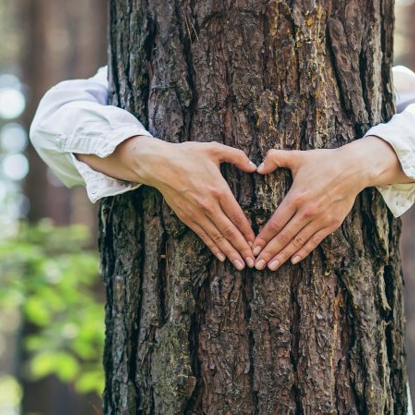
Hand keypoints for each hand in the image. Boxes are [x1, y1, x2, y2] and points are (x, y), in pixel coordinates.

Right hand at [84, 137, 257, 269]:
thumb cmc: (187, 154)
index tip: (256, 243)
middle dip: (242, 249)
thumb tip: (254, 166)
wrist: (158, 164)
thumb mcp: (214, 149)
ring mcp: (196, 213)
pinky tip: (221, 256)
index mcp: (218, 189)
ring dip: (229, 253)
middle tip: (252, 262)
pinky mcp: (186, 217)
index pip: (237, 216)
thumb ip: (237, 156)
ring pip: (216, 237)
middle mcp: (208, 205)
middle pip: (228, 231)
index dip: (247, 232)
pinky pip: (202, 235)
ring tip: (240, 265)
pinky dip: (213, 247)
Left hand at [251, 137, 401, 269]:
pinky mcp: (332, 223)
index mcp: (296, 197)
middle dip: (269, 252)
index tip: (253, 248)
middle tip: (256, 265)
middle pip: (284, 237)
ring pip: (298, 242)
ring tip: (270, 267)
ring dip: (283, 256)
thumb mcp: (298, 156)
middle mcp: (307, 211)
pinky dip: (303, 252)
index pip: (276, 222)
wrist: (354, 169)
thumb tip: (258, 167)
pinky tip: (293, 260)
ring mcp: (320, 219)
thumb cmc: (324, 161)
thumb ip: (275, 158)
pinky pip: (315, 241)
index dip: (263, 237)